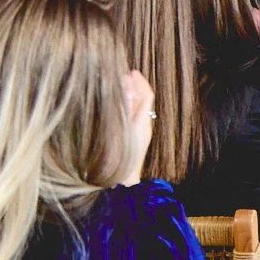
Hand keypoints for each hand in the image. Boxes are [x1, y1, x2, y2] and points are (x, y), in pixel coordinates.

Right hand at [118, 70, 155, 185]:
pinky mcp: (132, 143)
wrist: (119, 187)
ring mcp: (138, 136)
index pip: (146, 95)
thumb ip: (122, 109)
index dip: (139, 82)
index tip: (131, 72)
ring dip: (129, 97)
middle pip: (142, 101)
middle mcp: (143, 127)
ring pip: (137, 110)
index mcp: (142, 123)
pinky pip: (131, 119)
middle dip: (134, 87)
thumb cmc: (116, 161)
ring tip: (116, 88)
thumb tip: (126, 87)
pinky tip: (113, 108)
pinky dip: (125, 108)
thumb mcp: (118, 132)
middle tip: (121, 76)